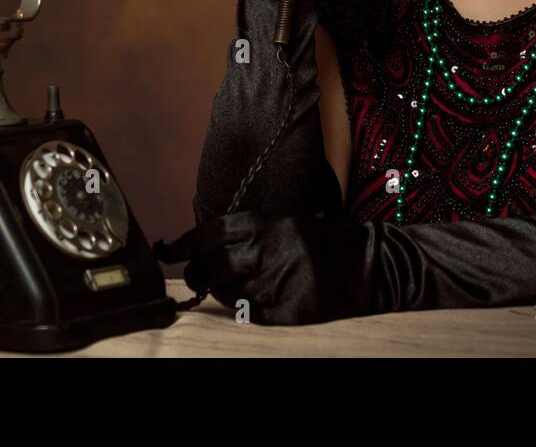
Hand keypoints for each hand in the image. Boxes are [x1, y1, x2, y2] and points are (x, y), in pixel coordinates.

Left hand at [158, 211, 383, 324]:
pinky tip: (246, 299)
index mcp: (267, 224)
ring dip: (219, 291)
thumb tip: (203, 245)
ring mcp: (276, 283)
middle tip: (193, 276)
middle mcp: (267, 252)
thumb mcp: (286, 222)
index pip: (211, 232)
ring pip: (226, 292)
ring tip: (224, 287)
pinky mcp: (286, 310)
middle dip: (195, 274)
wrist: (364, 265)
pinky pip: (247, 313)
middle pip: (212, 266)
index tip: (171, 249)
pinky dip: (241, 308)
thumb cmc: (321, 242)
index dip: (186, 243)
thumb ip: (249, 232)